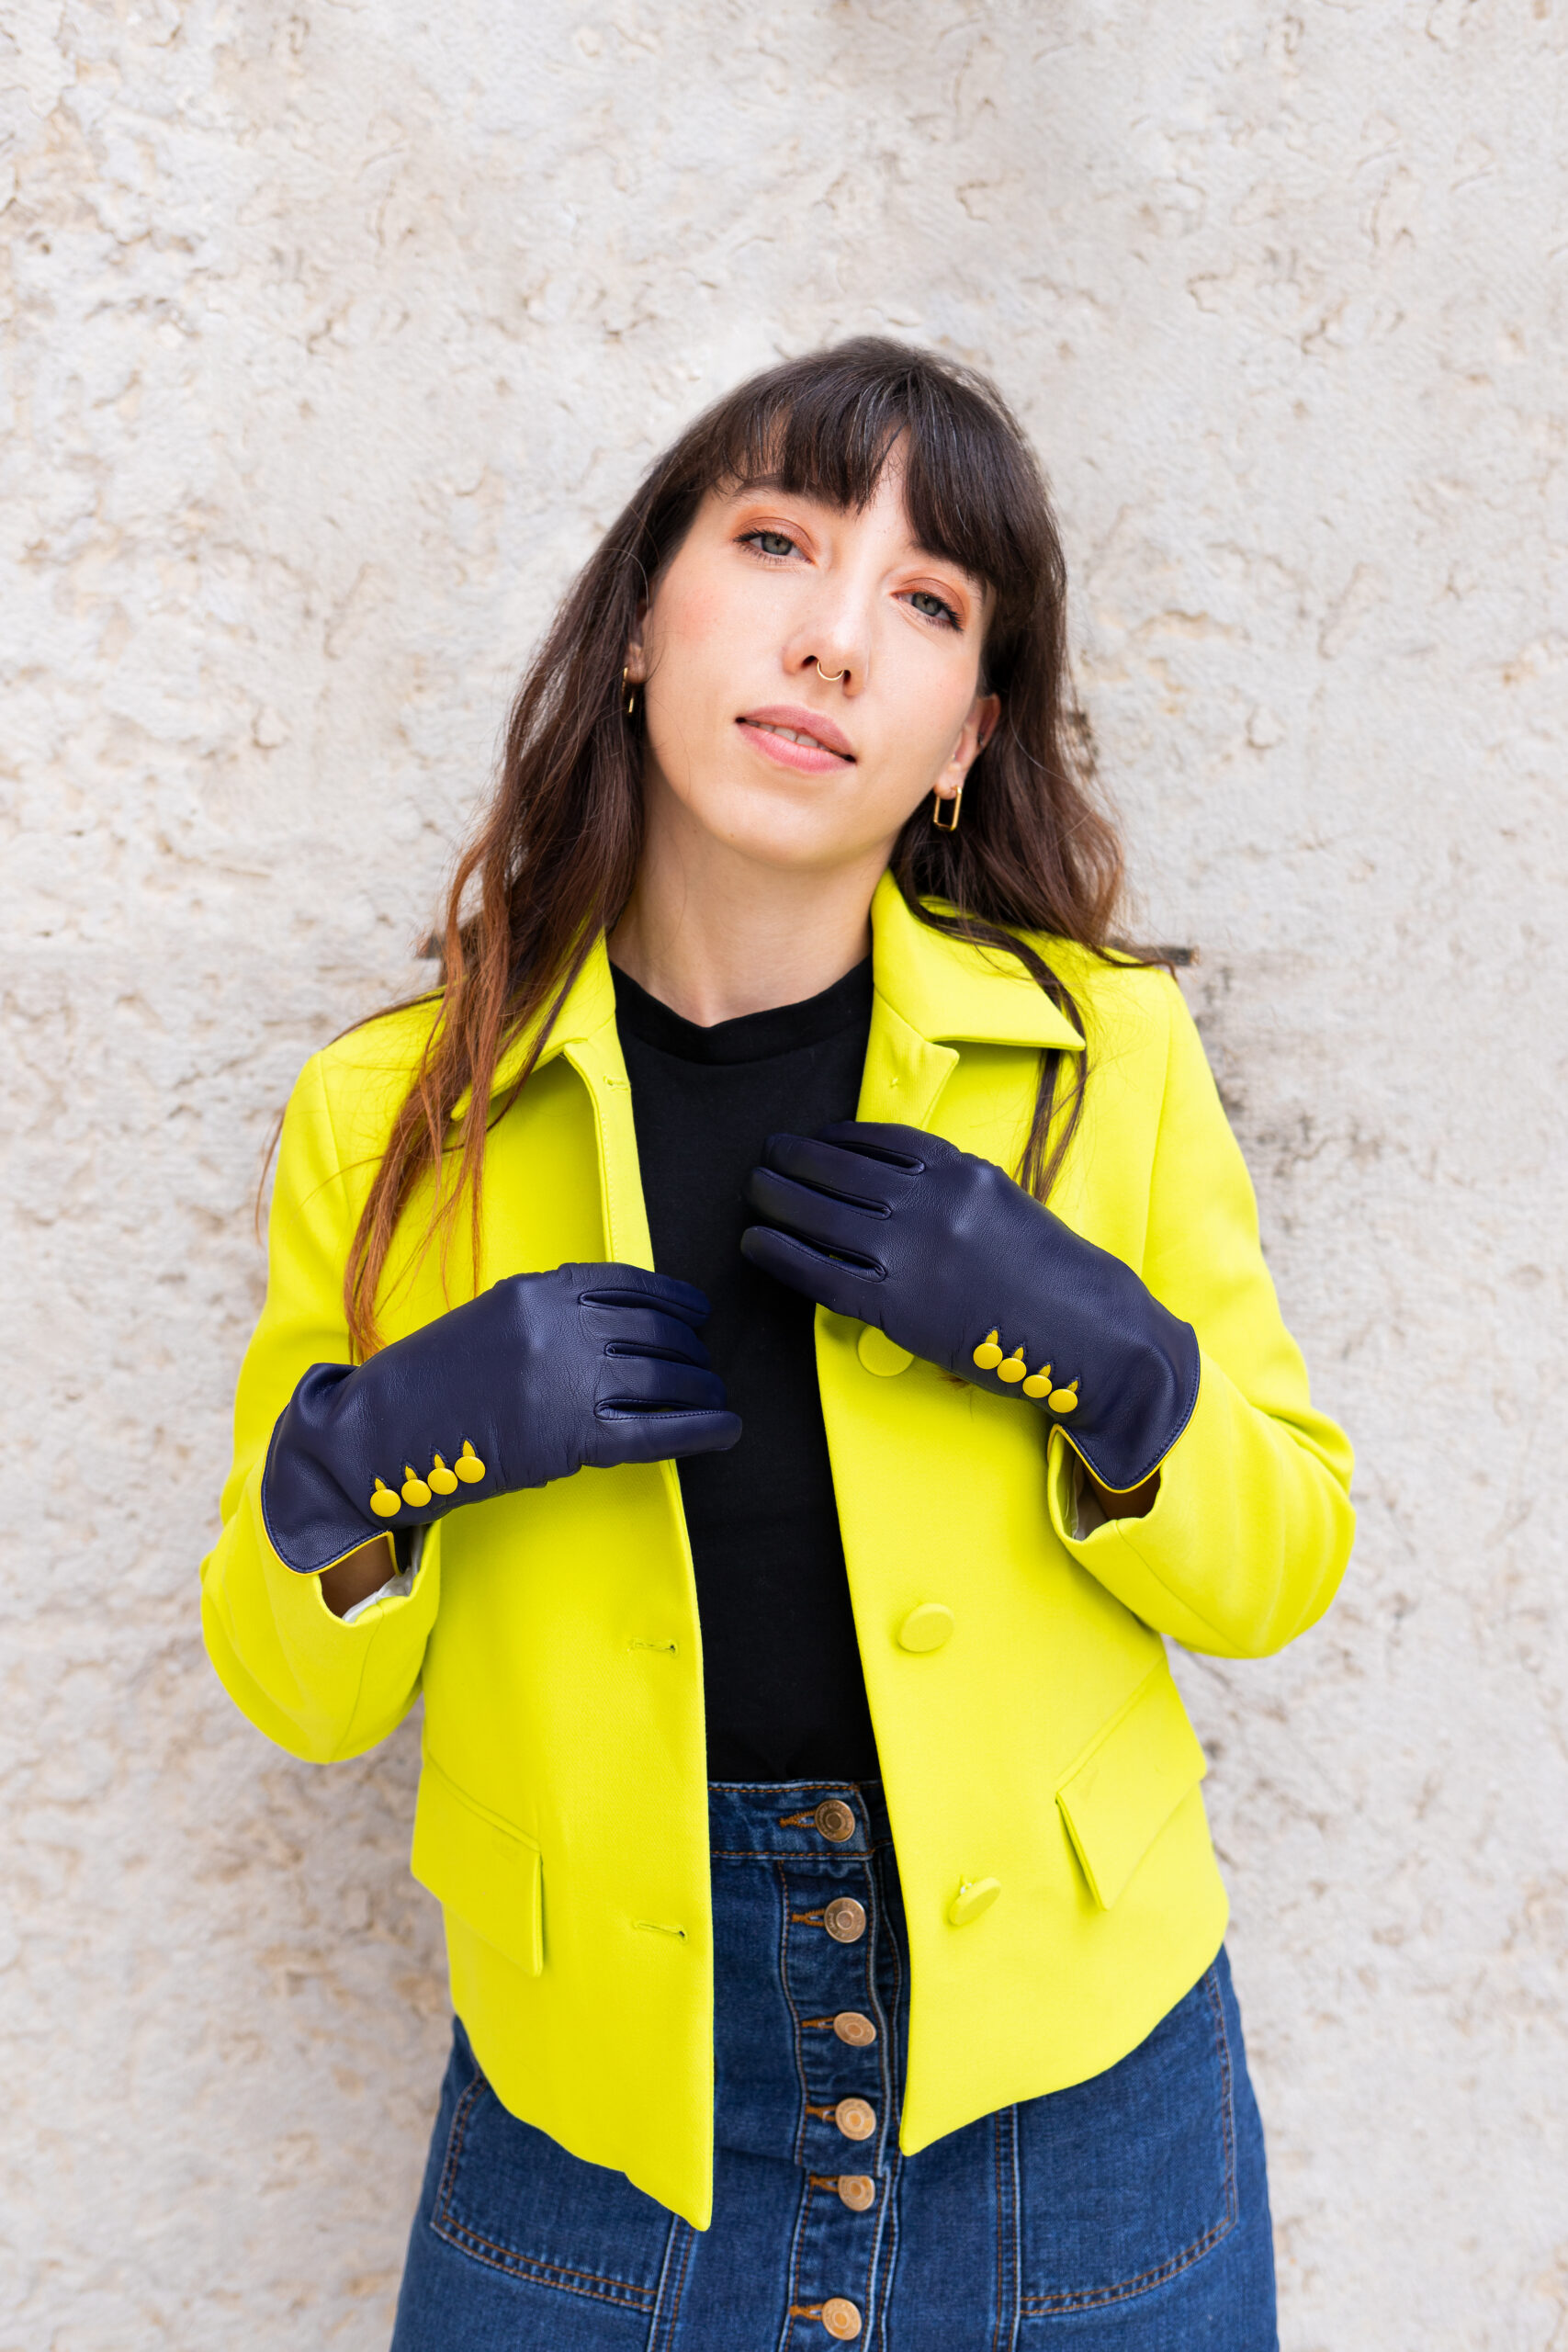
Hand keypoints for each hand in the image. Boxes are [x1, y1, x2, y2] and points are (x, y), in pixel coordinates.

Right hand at [262, 1264, 740, 1573]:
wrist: (385, 1429)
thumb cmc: (434, 1377)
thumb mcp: (493, 1318)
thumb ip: (552, 1313)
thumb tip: (621, 1325)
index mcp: (542, 1291)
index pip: (630, 1285)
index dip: (675, 1300)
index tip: (698, 1313)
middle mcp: (563, 1327)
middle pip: (655, 1333)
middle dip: (689, 1352)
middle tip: (705, 1367)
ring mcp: (570, 1381)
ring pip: (663, 1379)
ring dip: (700, 1389)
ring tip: (715, 1397)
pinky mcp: (573, 1438)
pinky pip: (656, 1431)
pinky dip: (700, 1430)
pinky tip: (726, 1430)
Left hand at [742, 1123, 1198, 1494]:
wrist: (1087, 1330)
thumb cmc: (1054, 1275)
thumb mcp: (1006, 1206)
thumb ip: (953, 1191)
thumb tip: (895, 1188)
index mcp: (960, 1172)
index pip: (880, 1141)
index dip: (836, 1137)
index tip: (814, 1137)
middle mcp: (931, 1202)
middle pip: (840, 1171)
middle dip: (795, 1159)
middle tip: (767, 1155)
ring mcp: (912, 1253)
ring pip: (823, 1216)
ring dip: (778, 1199)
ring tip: (755, 1191)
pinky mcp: (898, 1306)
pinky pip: (823, 1274)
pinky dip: (781, 1255)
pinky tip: (756, 1244)